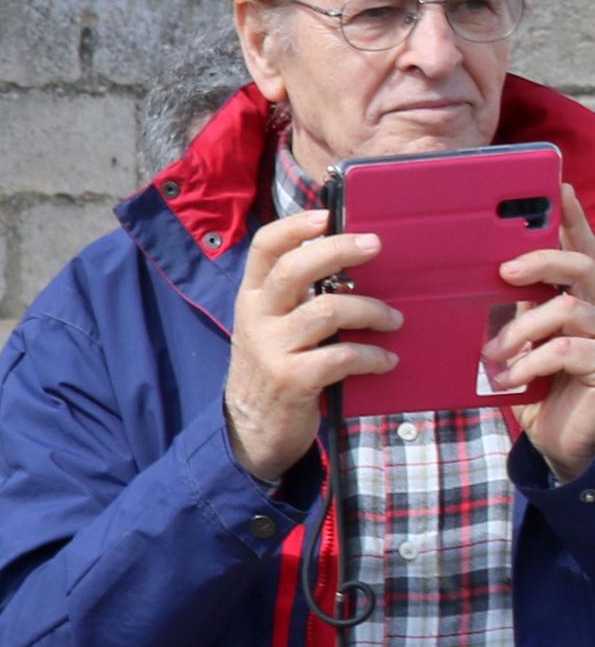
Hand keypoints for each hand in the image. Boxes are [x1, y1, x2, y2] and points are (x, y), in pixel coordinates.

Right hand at [222, 205, 394, 478]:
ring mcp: (271, 349)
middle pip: (295, 270)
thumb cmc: (275, 368)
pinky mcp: (291, 380)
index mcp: (252, 298)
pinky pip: (341, 356)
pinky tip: (386, 360)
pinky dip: (372, 356)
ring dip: (371, 311)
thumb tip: (353, 265)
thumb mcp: (272, 327)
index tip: (328, 216)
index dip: (295, 227)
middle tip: (376, 245)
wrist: (252, 430)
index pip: (264, 249)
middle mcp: (257, 318)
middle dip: (339, 251)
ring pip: (327, 311)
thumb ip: (297, 298)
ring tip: (394, 319)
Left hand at [497, 186, 594, 482]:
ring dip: (523, 327)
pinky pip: (568, 350)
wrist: (555, 439)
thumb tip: (468, 282)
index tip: (557, 188)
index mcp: (578, 298)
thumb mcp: (515, 344)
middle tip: (505, 271)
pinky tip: (509, 378)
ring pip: (570, 308)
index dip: (573, 220)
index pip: (581, 250)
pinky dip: (531, 361)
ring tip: (493, 351)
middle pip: (583, 266)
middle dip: (543, 260)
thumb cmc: (533, 387)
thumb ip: (507, 312)